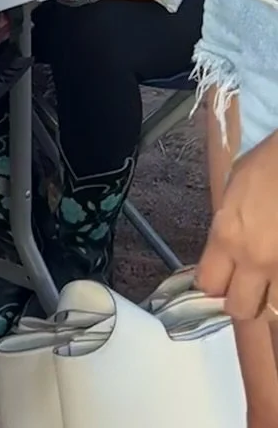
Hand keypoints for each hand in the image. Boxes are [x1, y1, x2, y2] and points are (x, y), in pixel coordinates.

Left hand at [198, 130, 277, 317]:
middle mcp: (256, 260)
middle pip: (241, 310)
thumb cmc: (267, 167)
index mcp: (228, 237)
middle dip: (239, 303)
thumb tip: (223, 250)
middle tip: (244, 289)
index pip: (208, 284)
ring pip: (276, 311)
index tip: (215, 281)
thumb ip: (226, 228)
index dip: (210, 286)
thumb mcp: (233, 194)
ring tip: (269, 282)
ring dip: (270, 301)